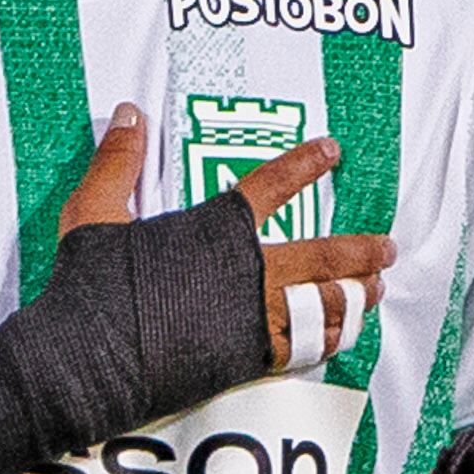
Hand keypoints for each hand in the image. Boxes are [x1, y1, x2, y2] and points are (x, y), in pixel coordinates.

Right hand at [51, 103, 395, 372]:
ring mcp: (255, 317)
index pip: (273, 184)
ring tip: (377, 289)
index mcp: (217, 229)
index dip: (305, 164)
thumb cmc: (90, 286)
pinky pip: (307, 346)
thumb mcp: (94, 212)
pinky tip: (344, 332)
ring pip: (326, 303)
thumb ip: (118, 162)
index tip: (331, 151)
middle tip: (386, 247)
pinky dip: (331, 337)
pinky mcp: (251, 358)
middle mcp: (248, 271)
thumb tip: (129, 113)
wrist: (87, 359)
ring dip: (358, 295)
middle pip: (324, 255)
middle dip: (362, 250)